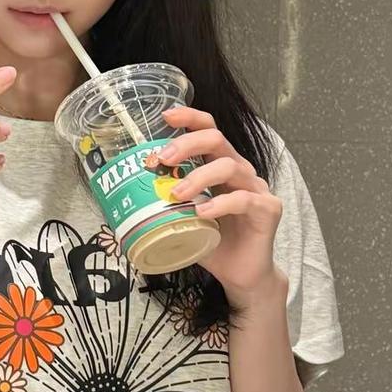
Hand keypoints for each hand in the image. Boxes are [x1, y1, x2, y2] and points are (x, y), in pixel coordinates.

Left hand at [155, 105, 284, 308]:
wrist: (241, 275)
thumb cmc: (213, 243)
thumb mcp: (183, 220)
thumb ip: (164, 205)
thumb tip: (124, 201)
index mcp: (220, 167)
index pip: (209, 131)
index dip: (190, 118)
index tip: (166, 116)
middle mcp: (240, 172)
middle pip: (217, 140)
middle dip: (188, 144)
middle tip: (163, 159)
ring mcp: (256, 189)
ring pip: (230, 167)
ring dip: (199, 177)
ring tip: (177, 194)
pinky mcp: (267, 210)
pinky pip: (243, 199)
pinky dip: (220, 204)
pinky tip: (202, 213)